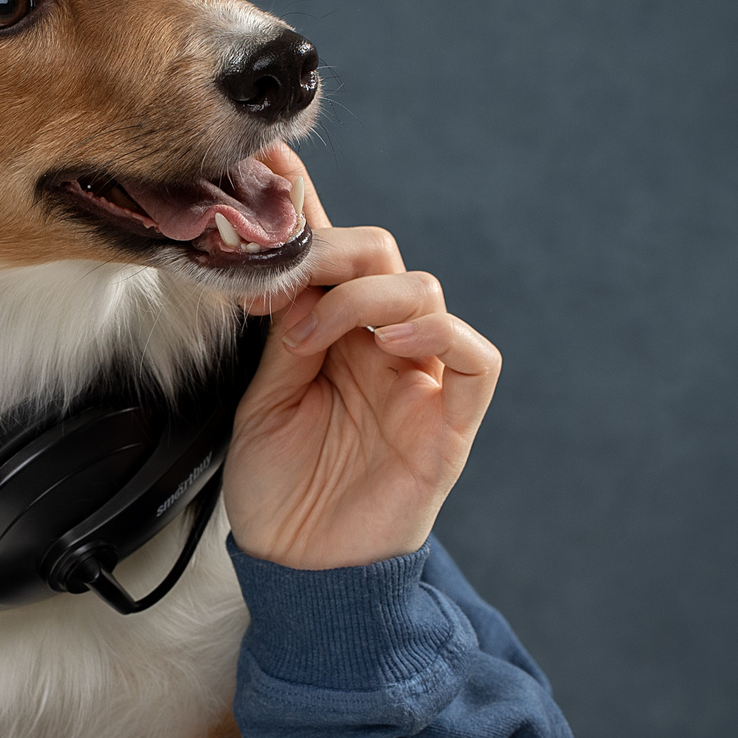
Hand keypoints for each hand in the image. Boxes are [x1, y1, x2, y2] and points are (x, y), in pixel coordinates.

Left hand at [225, 146, 501, 568]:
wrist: (298, 571)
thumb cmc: (279, 490)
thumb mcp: (262, 398)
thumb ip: (283, 333)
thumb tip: (288, 270)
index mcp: (333, 334)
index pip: (331, 254)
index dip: (307, 207)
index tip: (269, 167)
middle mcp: (381, 346)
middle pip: (381, 257)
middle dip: (332, 257)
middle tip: (281, 295)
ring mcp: (420, 380)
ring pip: (422, 291)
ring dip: (366, 296)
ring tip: (317, 334)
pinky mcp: (450, 423)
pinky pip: (476, 359)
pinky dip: (439, 334)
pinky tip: (390, 345)